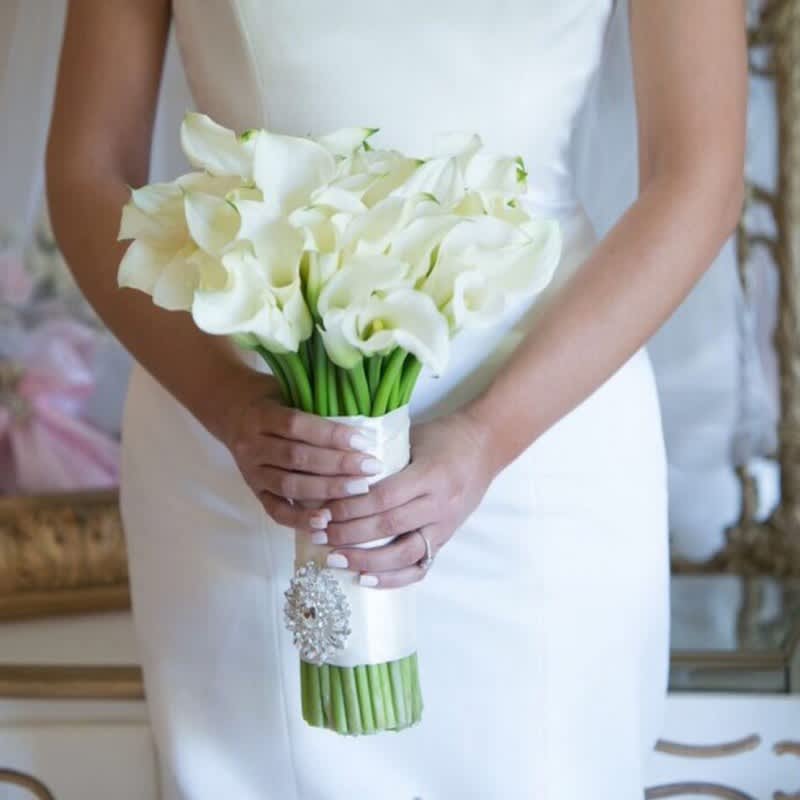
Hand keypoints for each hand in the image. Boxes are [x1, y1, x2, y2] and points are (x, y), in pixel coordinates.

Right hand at [218, 369, 384, 528]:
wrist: (230, 410)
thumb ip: (314, 405)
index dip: (330, 435)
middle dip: (338, 465)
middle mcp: (252, 445)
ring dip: (326, 490)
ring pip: (289, 485)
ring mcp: (251, 471)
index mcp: (261, 415)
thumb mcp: (287, 390)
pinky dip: (299, 519)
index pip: (297, 426)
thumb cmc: (271, 397)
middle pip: (297, 458)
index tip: (363, 441)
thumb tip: (363, 419)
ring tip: (358, 490)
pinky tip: (324, 522)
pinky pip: (275, 510)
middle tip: (371, 468)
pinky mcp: (254, 491)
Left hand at [319, 410, 494, 587]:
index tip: (323, 509)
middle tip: (318, 534)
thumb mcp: (413, 437)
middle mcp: (440, 504)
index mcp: (431, 474)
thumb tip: (336, 470)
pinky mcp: (446, 539)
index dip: (351, 507)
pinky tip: (366, 578)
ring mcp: (445, 525)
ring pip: (404, 554)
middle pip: (389, 526)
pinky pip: (420, 566)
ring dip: (366, 561)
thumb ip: (382, 455)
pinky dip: (393, 578)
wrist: (486, 447)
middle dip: (349, 534)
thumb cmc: (443, 436)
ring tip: (334, 560)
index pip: (385, 497)